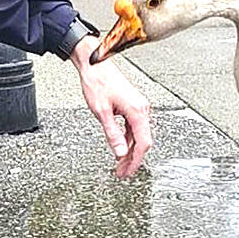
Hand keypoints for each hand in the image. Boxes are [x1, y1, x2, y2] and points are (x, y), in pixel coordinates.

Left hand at [70, 35, 152, 177]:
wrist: (95, 64)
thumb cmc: (98, 83)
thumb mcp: (102, 112)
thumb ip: (112, 134)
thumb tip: (119, 153)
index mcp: (137, 111)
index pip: (143, 143)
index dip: (135, 161)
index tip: (127, 172)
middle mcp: (141, 109)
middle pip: (142, 141)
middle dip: (132, 158)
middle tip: (122, 172)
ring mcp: (138, 106)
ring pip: (138, 135)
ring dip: (130, 150)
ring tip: (120, 164)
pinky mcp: (132, 105)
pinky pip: (133, 127)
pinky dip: (128, 139)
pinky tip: (120, 146)